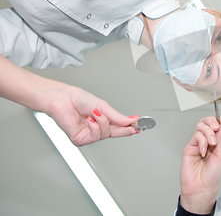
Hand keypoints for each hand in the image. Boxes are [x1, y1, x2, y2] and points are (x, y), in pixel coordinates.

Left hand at [0, 54, 138, 145]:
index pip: (118, 127)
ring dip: (103, 123)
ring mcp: (88, 135)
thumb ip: (117, 116)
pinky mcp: (80, 139)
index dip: (129, 128)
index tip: (138, 127)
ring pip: (105, 135)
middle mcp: (95, 129)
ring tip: (96, 113)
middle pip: (114, 133)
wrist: (63, 99)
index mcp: (101, 120)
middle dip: (123, 129)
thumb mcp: (103, 106)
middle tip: (133, 127)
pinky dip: (95, 126)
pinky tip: (90, 119)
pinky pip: (94, 137)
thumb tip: (131, 120)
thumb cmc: (77, 99)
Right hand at [180, 116, 220, 213]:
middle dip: (211, 123)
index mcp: (215, 143)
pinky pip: (195, 137)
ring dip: (208, 133)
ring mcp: (196, 144)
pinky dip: (201, 141)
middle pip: (205, 123)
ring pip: (200, 127)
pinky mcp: (189, 148)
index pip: (214, 126)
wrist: (202, 188)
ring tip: (211, 143)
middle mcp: (205, 142)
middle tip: (216, 129)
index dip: (217, 121)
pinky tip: (203, 151)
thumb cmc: (212, 176)